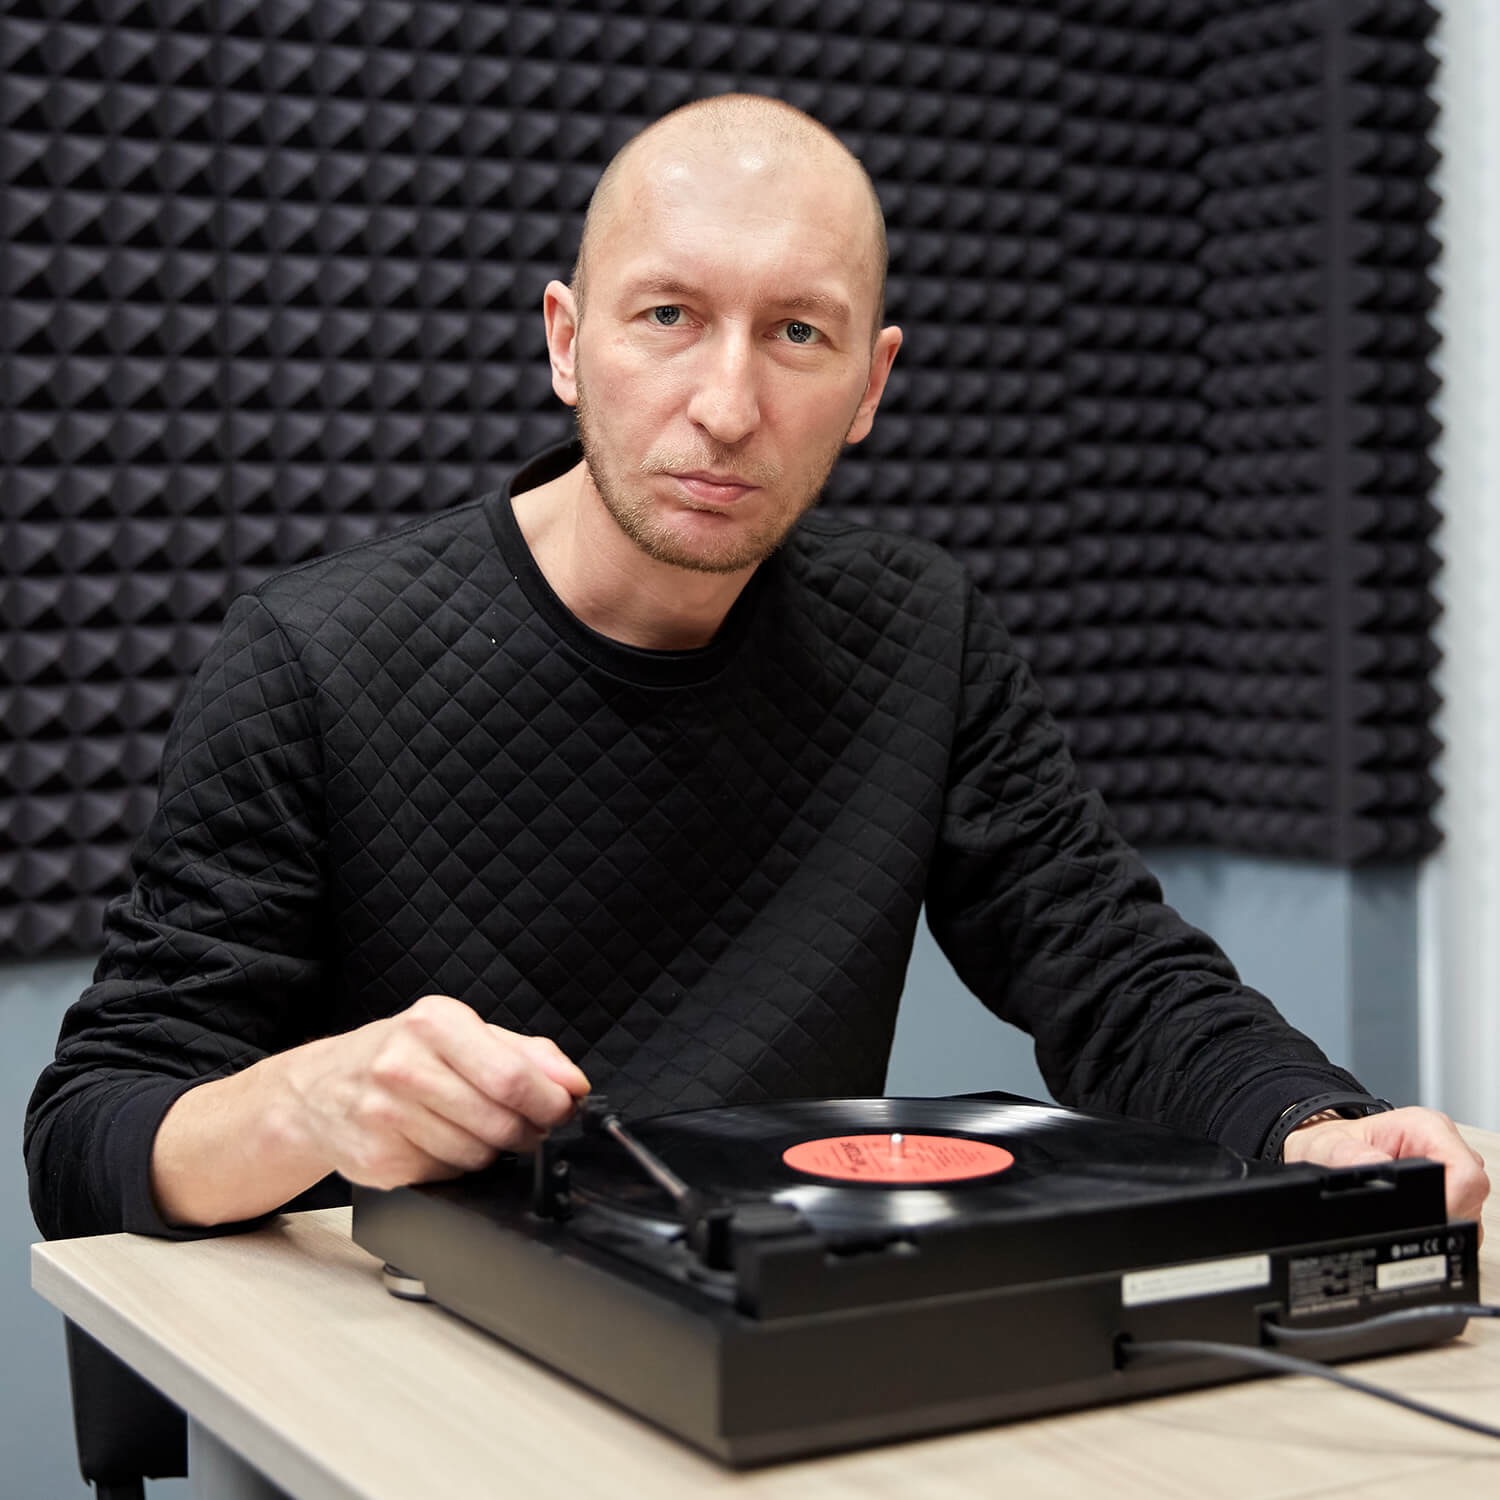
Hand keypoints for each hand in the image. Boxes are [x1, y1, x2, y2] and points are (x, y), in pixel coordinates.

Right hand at [281, 993, 590, 1189]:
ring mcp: (385, 1116)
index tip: (562, 1109)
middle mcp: (403, 1065)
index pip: (512, 1076)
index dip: (550, 1102)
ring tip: (474, 1128)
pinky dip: (456, 1168)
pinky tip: (438, 1143)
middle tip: (528, 1127)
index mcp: (434, 1023)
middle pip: (499, 1122)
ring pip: (477, 1156)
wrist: (319, 1089)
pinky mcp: (377, 1161)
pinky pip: (447, 1177)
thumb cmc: (402, 1055)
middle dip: (528, 1132)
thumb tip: (574, 1083)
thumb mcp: (463, 1034)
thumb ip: (527, 1053)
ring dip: (492, 1151)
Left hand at [1282, 1105, 1489, 1226]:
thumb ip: (1348, 1157)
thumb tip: (1373, 1167)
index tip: (1427, 1219)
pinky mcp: (1446, 1187)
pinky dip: (1438, 1222)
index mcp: (1425, 1127)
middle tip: (1406, 1219)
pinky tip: (1413, 1219)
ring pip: (1469, 1207)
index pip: (1466, 1173)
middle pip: (1471, 1194)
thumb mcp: (1328, 1148)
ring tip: (1403, 1214)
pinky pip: (1458, 1213)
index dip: (1453, 1202)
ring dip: (1442, 1219)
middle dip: (1446, 1214)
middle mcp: (1442, 1144)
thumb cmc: (1330, 1144)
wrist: (1322, 1152)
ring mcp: (1448, 1167)